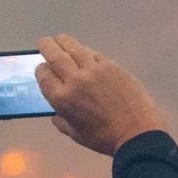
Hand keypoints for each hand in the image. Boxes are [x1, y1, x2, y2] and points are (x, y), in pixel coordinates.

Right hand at [35, 34, 168, 155]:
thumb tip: (56, 116)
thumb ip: (63, 122)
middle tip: (44, 43)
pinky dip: (84, 51)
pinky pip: (93, 53)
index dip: (41, 69)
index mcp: (61, 99)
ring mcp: (93, 70)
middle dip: (46, 46)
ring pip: (73, 48)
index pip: (44, 75)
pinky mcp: (110, 66)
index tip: (43, 68)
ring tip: (60, 39)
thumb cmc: (105, 138)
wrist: (136, 132)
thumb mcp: (76, 134)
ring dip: (63, 42)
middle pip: (55, 56)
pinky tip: (82, 51)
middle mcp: (74, 81)